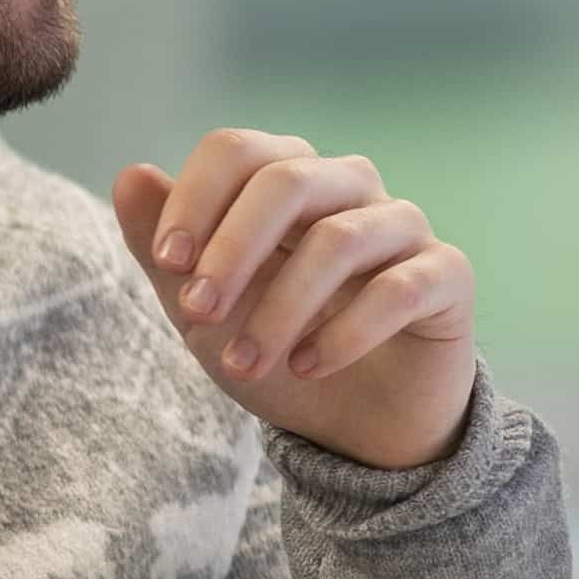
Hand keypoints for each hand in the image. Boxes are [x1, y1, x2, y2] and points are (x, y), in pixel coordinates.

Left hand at [115, 131, 479, 470]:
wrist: (358, 428)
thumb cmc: (279, 352)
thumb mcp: (204, 312)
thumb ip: (164, 249)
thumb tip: (130, 174)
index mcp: (289, 180)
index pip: (238, 151)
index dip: (195, 200)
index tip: (167, 264)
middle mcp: (350, 189)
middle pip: (289, 180)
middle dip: (233, 249)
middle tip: (197, 313)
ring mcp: (403, 228)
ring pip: (340, 239)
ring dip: (281, 308)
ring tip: (246, 363)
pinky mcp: (447, 277)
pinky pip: (398, 289)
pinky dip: (344, 333)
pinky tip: (307, 368)